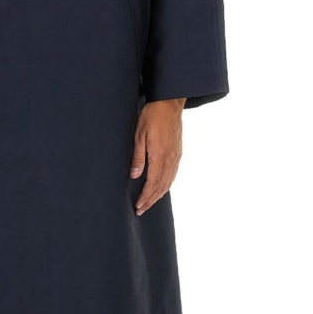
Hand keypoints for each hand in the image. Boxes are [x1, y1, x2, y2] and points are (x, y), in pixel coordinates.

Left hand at [130, 98, 184, 214]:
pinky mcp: (178, 152)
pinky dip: (166, 185)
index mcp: (160, 155)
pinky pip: (173, 174)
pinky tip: (161, 188)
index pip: (153, 183)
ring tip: (149, 203)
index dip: (145, 197)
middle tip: (141, 210)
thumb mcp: (139, 134)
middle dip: (151, 200)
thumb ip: (137, 156)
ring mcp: (176, 156)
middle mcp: (171, 158)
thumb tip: (134, 175)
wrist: (169, 103)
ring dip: (159, 195)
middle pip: (162, 186)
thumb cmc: (151, 116)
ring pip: (169, 182)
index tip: (138, 206)